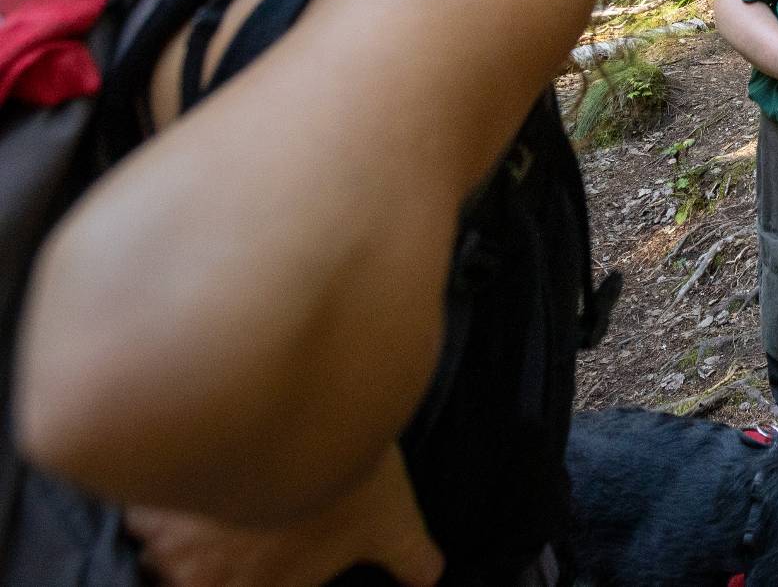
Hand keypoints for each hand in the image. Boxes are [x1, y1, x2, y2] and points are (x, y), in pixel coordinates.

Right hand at [127, 445, 440, 586]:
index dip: (243, 578)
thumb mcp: (395, 522)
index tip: (250, 558)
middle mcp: (201, 582)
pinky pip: (138, 505)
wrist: (297, 416)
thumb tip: (431, 576)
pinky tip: (187, 462)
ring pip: (157, 548)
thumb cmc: (353, 481)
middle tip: (230, 526)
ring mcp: (167, 545)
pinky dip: (156, 489)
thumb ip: (411, 558)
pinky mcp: (142, 501)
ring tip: (209, 493)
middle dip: (202, 558)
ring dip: (175, 529)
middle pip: (187, 579)